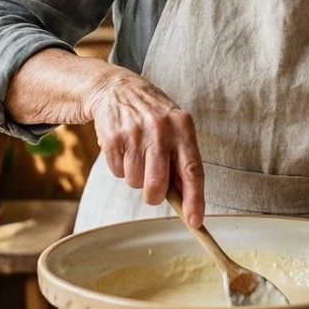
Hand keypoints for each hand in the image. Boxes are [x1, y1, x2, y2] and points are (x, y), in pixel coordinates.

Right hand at [86, 69, 205, 225]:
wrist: (117, 88)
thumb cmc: (152, 115)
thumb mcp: (175, 128)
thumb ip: (183, 160)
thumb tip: (189, 201)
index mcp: (183, 127)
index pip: (193, 170)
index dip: (195, 199)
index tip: (195, 221)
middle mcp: (161, 129)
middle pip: (158, 184)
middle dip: (154, 196)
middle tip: (152, 191)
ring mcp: (135, 133)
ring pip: (135, 181)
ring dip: (135, 178)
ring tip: (136, 155)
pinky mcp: (112, 137)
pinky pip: (117, 172)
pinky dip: (119, 168)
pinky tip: (123, 149)